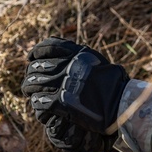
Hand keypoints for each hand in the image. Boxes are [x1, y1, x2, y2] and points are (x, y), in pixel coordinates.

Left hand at [21, 37, 128, 151]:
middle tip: (30, 81)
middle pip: (38, 67)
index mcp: (77, 54)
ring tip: (30, 93)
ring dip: (30, 89)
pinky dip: (37, 103)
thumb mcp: (96, 61)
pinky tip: (39, 104)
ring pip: (35, 84)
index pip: (47, 47)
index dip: (36, 53)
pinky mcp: (62, 103)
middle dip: (31, 74)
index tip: (31, 58)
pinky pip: (40, 101)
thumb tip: (61, 53)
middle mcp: (68, 66)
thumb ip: (79, 57)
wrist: (121, 104)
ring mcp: (64, 84)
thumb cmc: (113, 83)